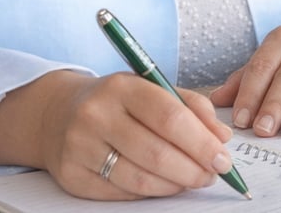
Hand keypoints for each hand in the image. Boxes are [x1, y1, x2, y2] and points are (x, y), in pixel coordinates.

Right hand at [0, 70, 233, 200]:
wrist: (56, 113)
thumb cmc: (114, 101)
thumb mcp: (147, 87)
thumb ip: (189, 105)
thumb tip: (222, 136)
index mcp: (120, 86)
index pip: (168, 115)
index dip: (201, 141)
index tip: (223, 158)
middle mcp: (96, 113)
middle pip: (157, 153)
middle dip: (194, 169)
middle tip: (212, 174)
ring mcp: (81, 146)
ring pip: (141, 179)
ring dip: (176, 185)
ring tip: (190, 179)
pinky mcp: (73, 175)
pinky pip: (123, 194)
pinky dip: (150, 192)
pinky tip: (160, 183)